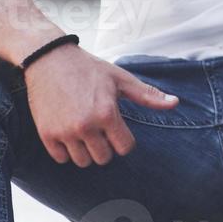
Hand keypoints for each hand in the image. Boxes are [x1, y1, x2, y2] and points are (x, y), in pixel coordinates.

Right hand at [23, 44, 178, 166]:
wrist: (49, 60)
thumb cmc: (89, 68)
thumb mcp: (120, 78)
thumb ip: (147, 95)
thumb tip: (175, 102)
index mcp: (107, 113)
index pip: (124, 148)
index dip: (124, 139)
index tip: (117, 127)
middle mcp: (86, 126)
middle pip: (104, 158)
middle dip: (106, 146)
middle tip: (100, 129)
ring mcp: (65, 132)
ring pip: (82, 161)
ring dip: (86, 150)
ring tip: (85, 131)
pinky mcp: (47, 134)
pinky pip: (61, 159)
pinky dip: (66, 151)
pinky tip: (69, 133)